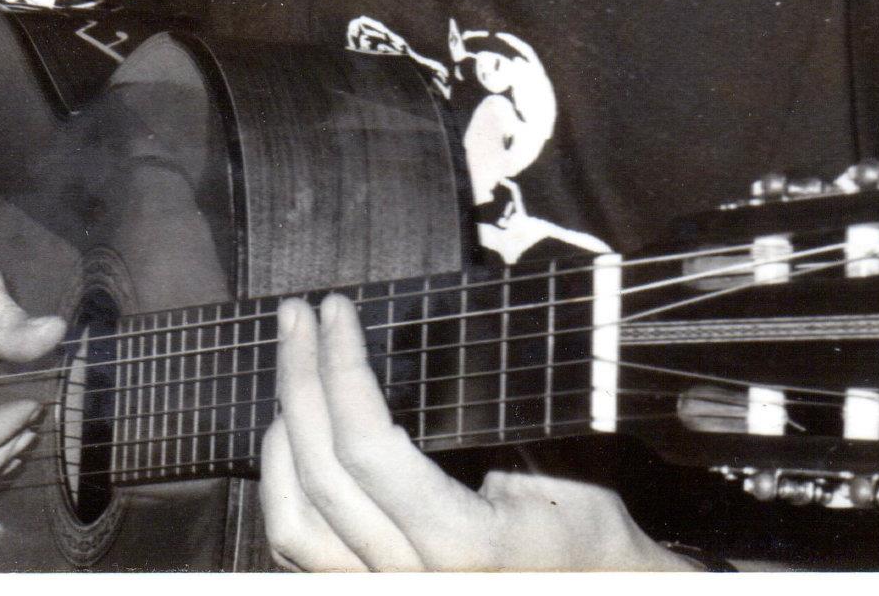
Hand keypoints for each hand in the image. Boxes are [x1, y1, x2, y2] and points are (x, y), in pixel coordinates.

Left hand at [260, 293, 692, 570]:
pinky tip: (288, 435)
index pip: (368, 446)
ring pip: (294, 517)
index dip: (342, 368)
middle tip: (298, 316)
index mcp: (460, 541)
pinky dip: (281, 484)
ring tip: (293, 366)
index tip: (337, 311)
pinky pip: (298, 547)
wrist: (598, 586)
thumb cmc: (587, 524)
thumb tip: (443, 340)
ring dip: (282, 430)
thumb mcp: (562, 458)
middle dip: (301, 377)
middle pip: (321, 470)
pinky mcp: (369, 589)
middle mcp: (410, 576)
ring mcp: (383, 589)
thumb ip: (498, 414)